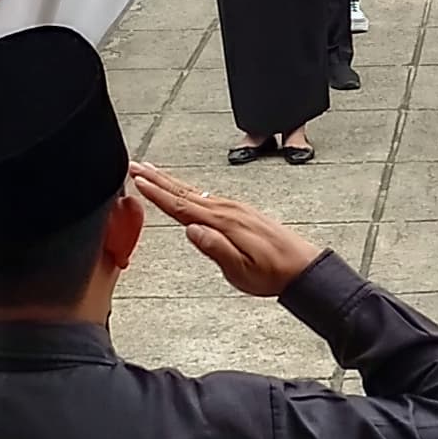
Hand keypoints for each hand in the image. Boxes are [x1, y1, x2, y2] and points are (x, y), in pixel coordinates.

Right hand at [131, 164, 326, 297]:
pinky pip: (206, 195)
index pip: (182, 206)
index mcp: (223, 223)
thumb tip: (190, 230)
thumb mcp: (241, 270)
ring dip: (170, 180)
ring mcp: (234, 208)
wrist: (303, 267)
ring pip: (194, 191)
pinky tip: (184, 190)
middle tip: (134, 165)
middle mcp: (227, 210)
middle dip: (157, 178)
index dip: (157, 193)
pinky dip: (188, 188)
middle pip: (184, 191)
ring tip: (150, 171)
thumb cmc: (272, 273)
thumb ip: (216, 249)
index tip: (138, 180)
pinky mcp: (240, 212)